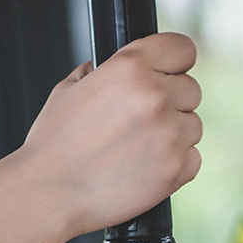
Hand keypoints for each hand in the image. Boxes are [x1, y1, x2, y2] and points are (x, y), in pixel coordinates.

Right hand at [16, 32, 202, 236]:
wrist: (50, 193)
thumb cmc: (54, 145)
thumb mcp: (69, 90)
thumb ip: (99, 72)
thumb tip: (106, 67)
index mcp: (130, 68)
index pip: (182, 49)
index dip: (175, 62)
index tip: (170, 73)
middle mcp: (155, 96)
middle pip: (191, 90)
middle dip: (172, 102)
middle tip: (142, 121)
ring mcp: (169, 134)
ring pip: (193, 125)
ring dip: (173, 134)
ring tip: (138, 148)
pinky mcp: (176, 169)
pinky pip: (193, 158)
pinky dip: (176, 164)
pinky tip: (146, 167)